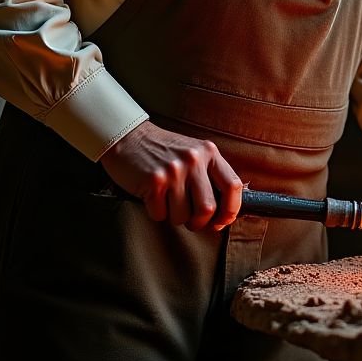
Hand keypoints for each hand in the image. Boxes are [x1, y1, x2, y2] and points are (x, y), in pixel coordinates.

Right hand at [100, 120, 242, 231]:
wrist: (129, 138)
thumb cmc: (164, 151)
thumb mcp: (194, 154)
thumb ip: (211, 174)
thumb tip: (227, 210)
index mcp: (209, 152)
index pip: (232, 186)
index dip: (231, 210)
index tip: (223, 221)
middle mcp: (194, 160)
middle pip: (207, 208)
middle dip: (199, 222)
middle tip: (192, 221)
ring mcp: (174, 170)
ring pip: (183, 216)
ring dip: (175, 218)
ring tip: (169, 203)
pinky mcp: (153, 181)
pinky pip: (160, 215)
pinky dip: (157, 213)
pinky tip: (153, 198)